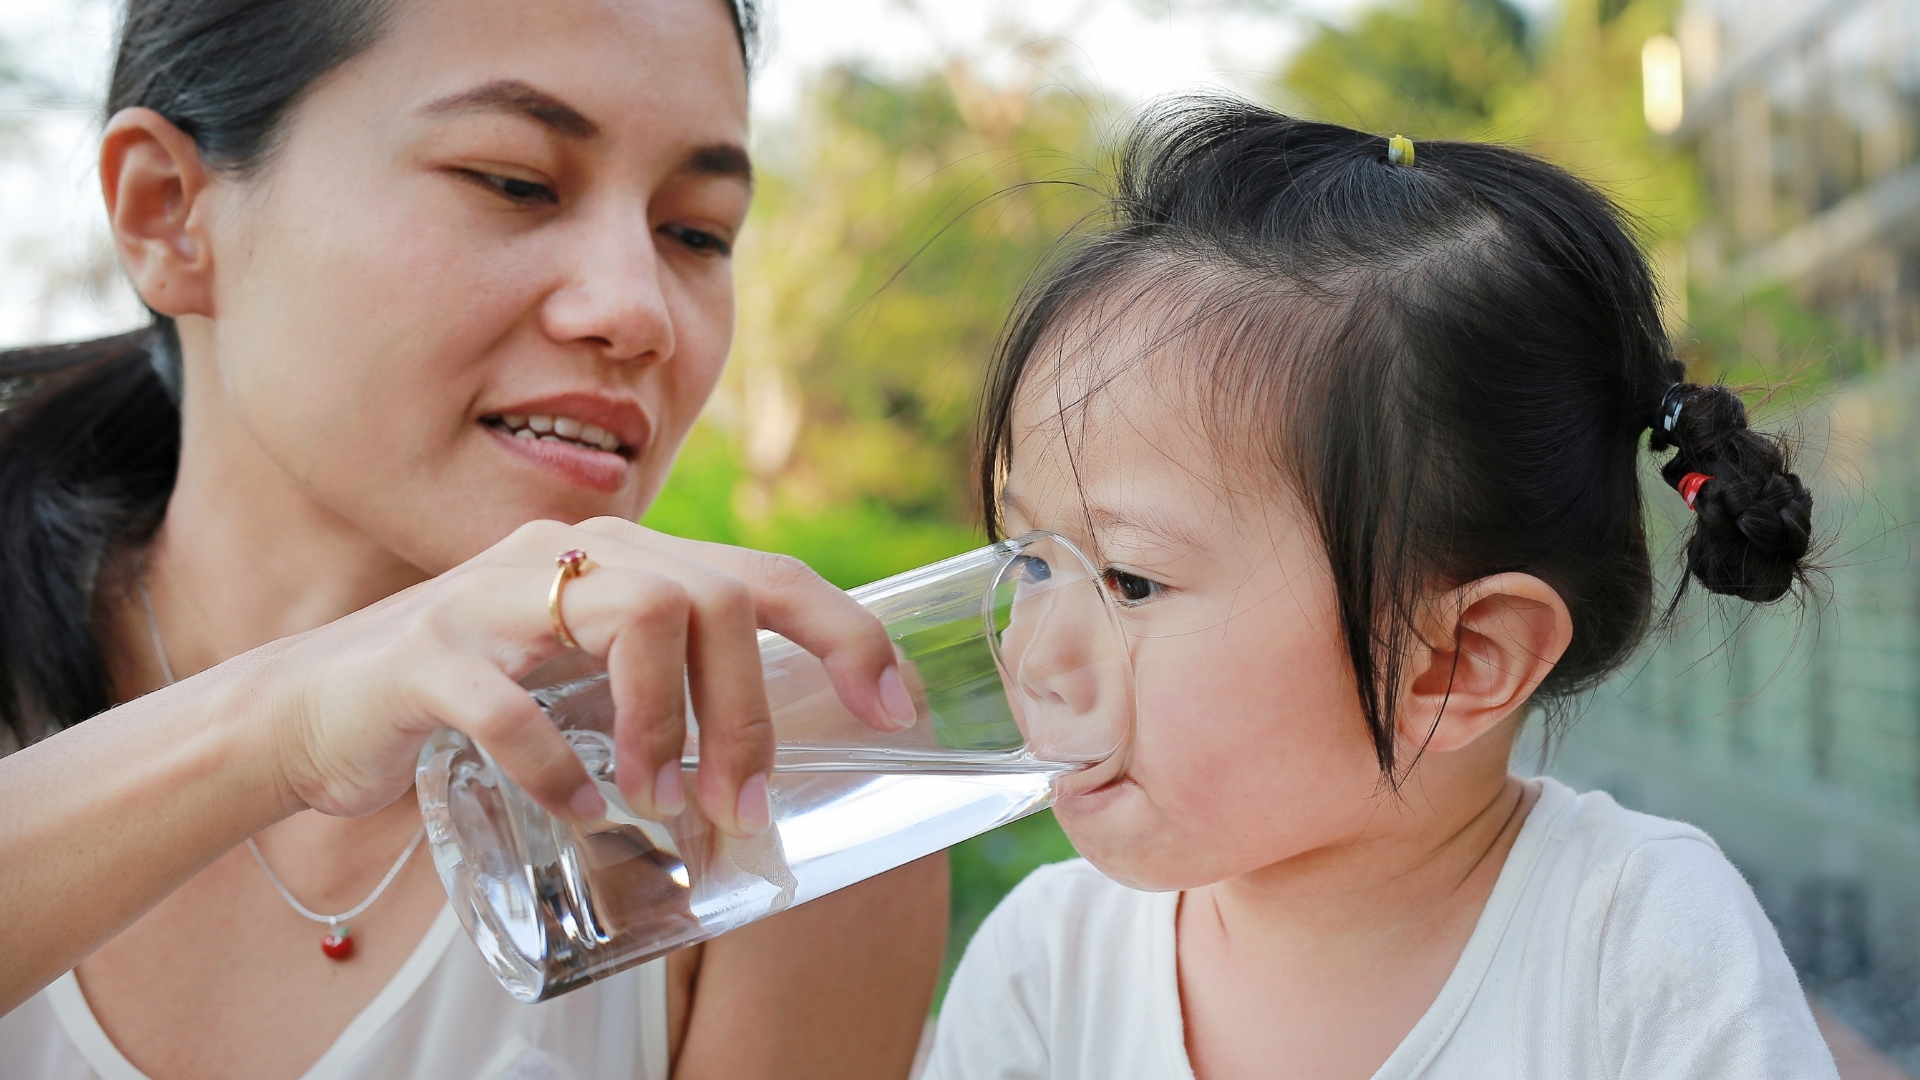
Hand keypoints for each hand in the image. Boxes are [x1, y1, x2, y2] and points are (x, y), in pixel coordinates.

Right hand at [252, 518, 914, 835]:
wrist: (311, 710)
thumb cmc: (474, 700)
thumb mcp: (586, 677)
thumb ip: (667, 687)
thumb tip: (769, 768)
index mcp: (622, 559)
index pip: (762, 573)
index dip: (844, 632)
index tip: (893, 707)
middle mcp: (568, 556)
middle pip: (709, 596)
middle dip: (747, 709)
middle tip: (742, 805)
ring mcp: (491, 597)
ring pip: (633, 615)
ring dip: (666, 724)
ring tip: (662, 801)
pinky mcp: (424, 657)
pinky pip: (512, 708)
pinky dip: (560, 771)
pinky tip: (583, 812)